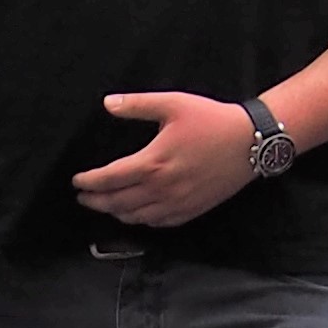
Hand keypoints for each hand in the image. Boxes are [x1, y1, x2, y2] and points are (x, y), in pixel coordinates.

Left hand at [73, 93, 259, 226]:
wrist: (250, 142)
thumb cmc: (211, 119)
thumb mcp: (173, 103)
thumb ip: (138, 105)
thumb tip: (108, 103)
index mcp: (153, 162)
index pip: (110, 178)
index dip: (89, 182)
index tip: (77, 181)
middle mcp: (161, 188)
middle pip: (117, 202)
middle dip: (95, 201)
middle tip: (83, 197)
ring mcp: (176, 203)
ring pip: (135, 216)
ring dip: (115, 213)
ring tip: (105, 204)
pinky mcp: (190, 211)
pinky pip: (157, 223)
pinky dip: (140, 221)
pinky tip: (136, 214)